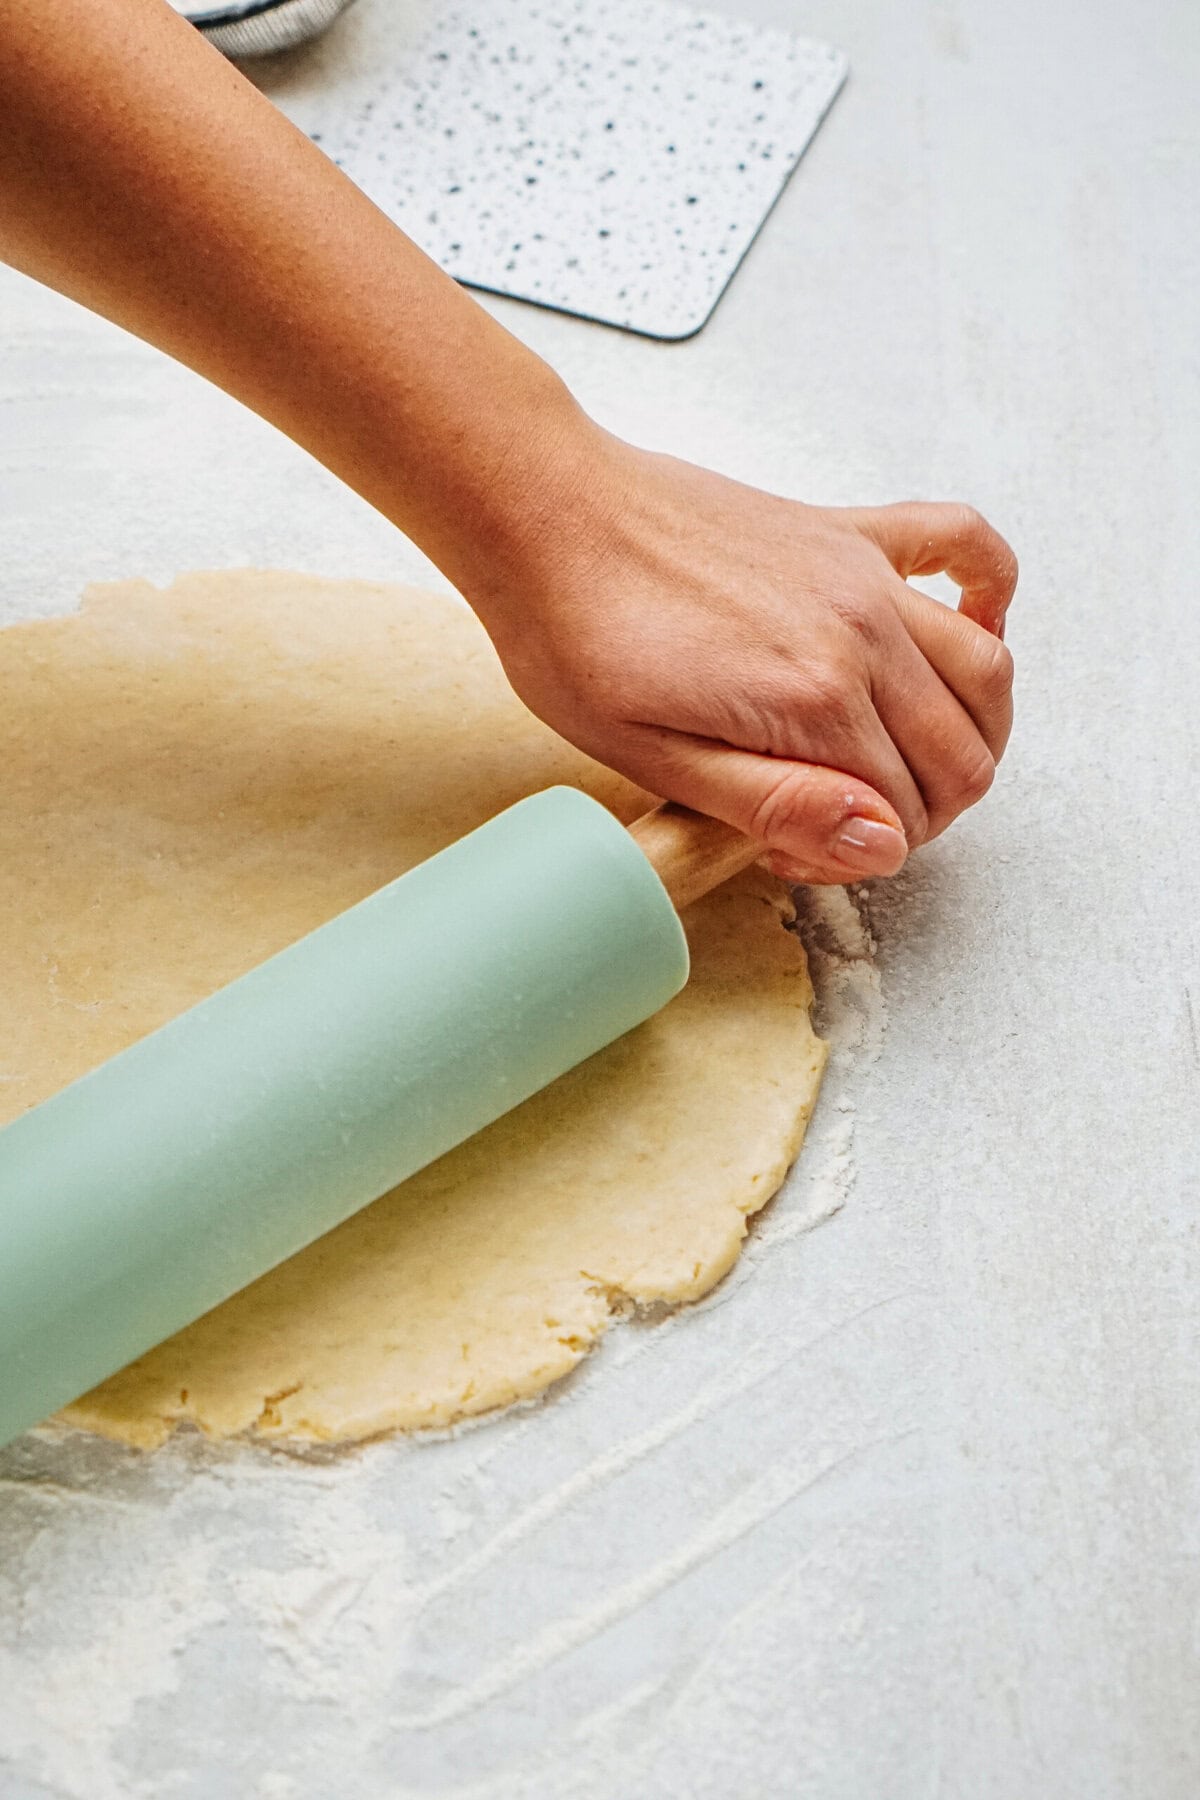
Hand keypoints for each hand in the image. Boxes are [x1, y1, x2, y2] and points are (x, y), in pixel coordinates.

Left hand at [471, 427, 1017, 884]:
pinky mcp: (847, 532)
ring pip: (984, 672)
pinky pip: (963, 544)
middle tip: (838, 822)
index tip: (791, 848)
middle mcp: (860, 633)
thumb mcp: (651, 756)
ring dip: (974, 734)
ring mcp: (862, 576)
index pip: (901, 815)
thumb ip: (776, 804)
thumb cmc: (574, 634)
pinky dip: (991, 591)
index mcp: (810, 701)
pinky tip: (974, 625)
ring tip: (910, 762)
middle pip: (960, 755)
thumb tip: (882, 844)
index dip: (858, 854)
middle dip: (920, 813)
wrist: (545, 512)